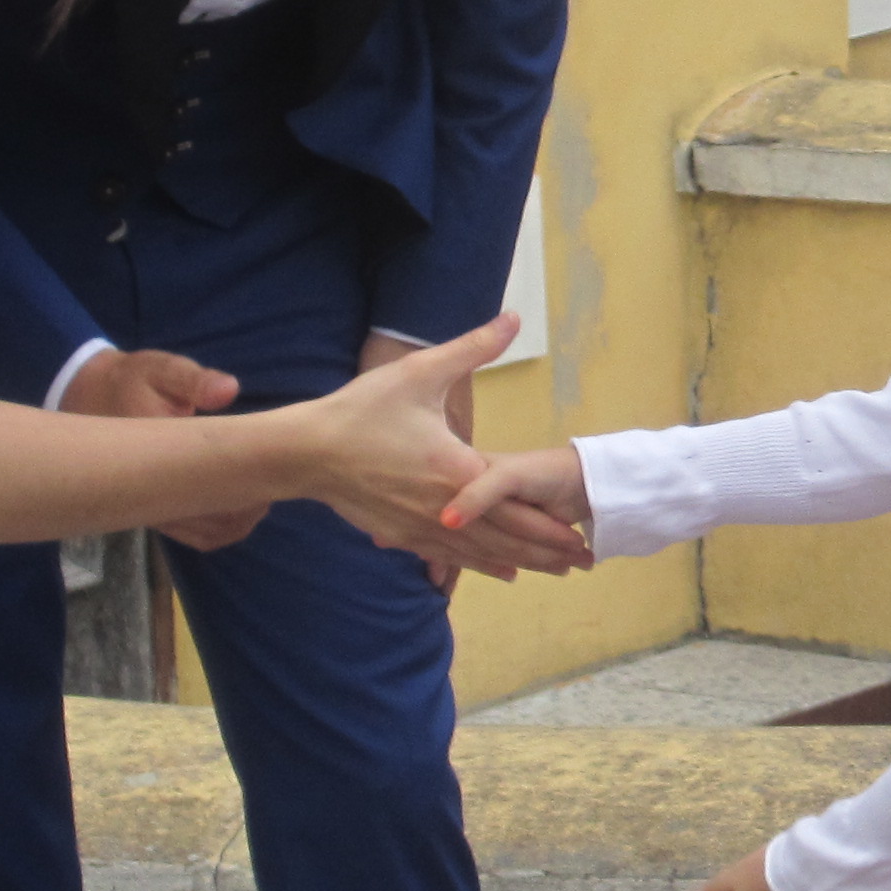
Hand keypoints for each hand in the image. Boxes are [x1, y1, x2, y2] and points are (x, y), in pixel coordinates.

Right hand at [63, 345, 258, 550]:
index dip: (247, 479)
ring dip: (241, 517)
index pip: (209, 480)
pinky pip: (198, 535)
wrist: (92, 403)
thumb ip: (193, 380)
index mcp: (155, 455)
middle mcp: (152, 492)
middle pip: (215, 518)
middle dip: (249, 502)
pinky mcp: (158, 515)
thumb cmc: (133, 383)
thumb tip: (228, 390)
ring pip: (209, 533)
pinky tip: (241, 501)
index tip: (269, 462)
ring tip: (260, 488)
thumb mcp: (159, 370)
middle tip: (271, 476)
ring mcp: (155, 509)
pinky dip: (225, 527)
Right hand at [294, 319, 589, 580]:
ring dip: (521, 563)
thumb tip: (511, 317)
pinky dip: (481, 565)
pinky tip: (502, 572)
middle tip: (584, 564)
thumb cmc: (362, 410)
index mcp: (457, 471)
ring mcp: (421, 526)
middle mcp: (445, 508)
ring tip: (555, 572)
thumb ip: (472, 348)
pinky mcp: (400, 534)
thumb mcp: (420, 372)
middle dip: (548, 553)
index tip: (584, 538)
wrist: (306, 451)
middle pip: (507, 540)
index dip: (551, 528)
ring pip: (482, 554)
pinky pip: (450, 556)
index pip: (515, 509)